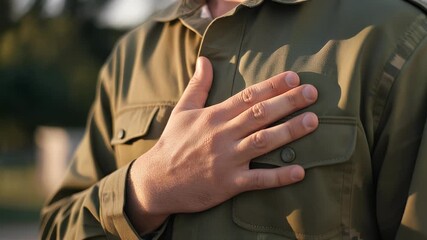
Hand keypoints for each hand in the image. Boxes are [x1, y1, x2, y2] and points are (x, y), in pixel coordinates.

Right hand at [126, 57, 318, 233]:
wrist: (157, 181)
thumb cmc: (172, 144)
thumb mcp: (182, 111)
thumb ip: (198, 86)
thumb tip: (204, 60)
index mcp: (214, 116)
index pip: (247, 96)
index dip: (272, 86)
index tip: (294, 77)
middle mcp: (223, 135)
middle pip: (260, 114)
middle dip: (288, 102)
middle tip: (313, 93)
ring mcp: (227, 159)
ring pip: (263, 141)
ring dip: (290, 131)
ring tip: (313, 121)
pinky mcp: (229, 183)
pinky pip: (259, 179)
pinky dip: (279, 176)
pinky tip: (300, 171)